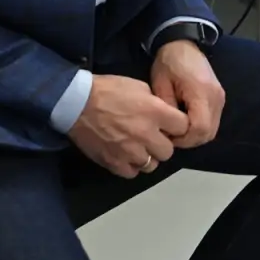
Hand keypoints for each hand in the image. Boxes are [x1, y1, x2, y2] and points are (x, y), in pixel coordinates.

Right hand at [66, 74, 188, 178]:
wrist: (76, 102)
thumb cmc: (107, 90)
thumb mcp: (138, 86)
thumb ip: (155, 102)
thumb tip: (164, 115)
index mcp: (155, 112)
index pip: (183, 127)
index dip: (177, 126)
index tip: (170, 125)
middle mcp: (146, 134)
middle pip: (168, 151)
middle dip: (162, 144)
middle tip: (152, 137)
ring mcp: (130, 151)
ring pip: (151, 165)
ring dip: (147, 156)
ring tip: (137, 147)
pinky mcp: (114, 163)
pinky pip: (132, 173)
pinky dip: (131, 166)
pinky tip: (125, 155)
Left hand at [150, 40, 224, 150]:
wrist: (183, 43)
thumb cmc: (169, 63)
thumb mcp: (160, 85)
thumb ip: (166, 109)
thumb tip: (168, 131)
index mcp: (201, 92)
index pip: (200, 128)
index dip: (184, 138)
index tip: (168, 134)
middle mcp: (216, 97)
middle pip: (208, 133)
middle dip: (189, 140)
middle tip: (171, 135)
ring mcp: (220, 99)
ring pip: (212, 130)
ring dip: (195, 135)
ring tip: (178, 129)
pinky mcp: (219, 99)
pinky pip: (213, 122)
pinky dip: (200, 128)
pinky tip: (186, 122)